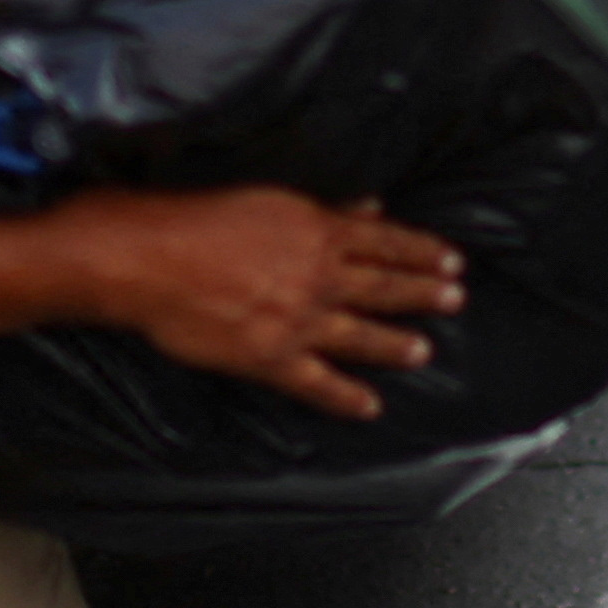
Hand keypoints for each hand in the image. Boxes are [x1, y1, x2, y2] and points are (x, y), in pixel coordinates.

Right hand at [64, 186, 463, 421]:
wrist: (151, 258)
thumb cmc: (201, 219)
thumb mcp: (272, 202)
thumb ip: (326, 209)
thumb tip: (370, 206)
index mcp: (317, 232)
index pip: (383, 242)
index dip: (420, 251)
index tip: (452, 259)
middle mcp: (317, 277)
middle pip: (382, 286)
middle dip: (422, 292)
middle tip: (456, 299)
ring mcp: (298, 320)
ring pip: (360, 334)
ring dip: (395, 342)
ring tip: (424, 350)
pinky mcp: (270, 357)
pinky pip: (317, 383)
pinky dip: (346, 396)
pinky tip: (370, 406)